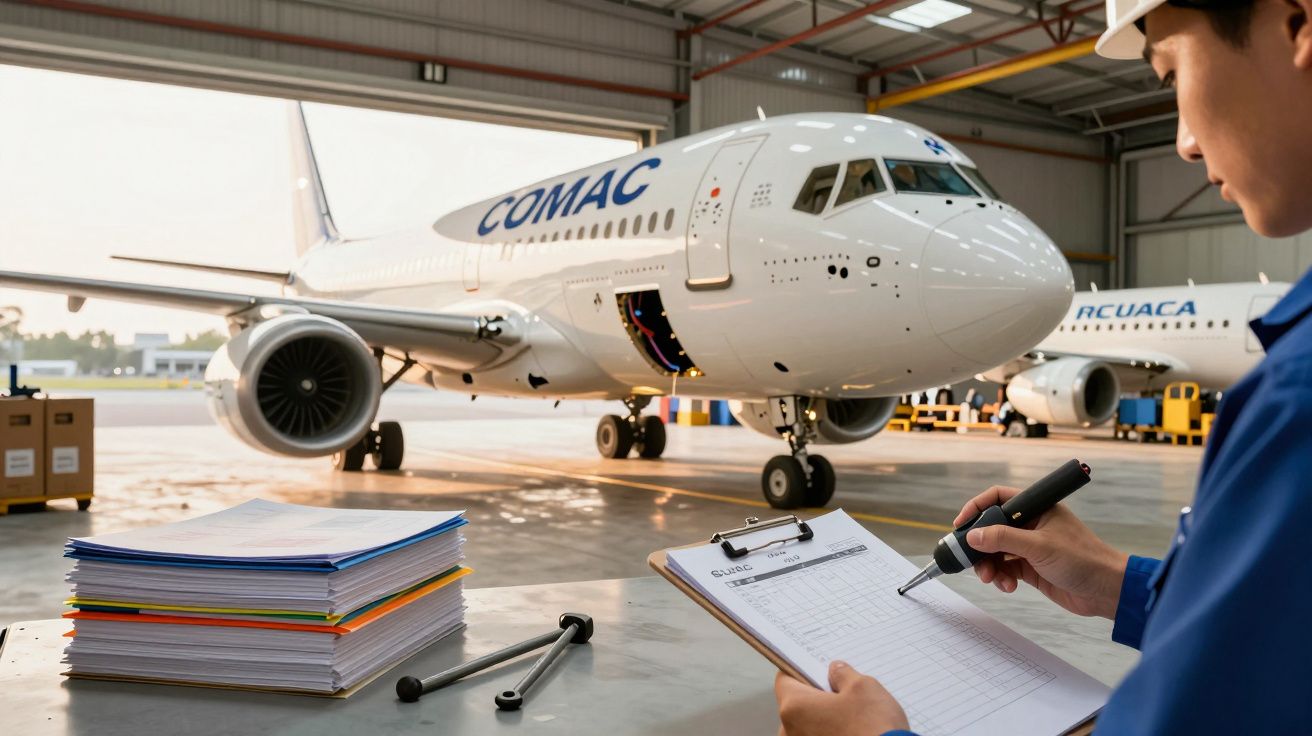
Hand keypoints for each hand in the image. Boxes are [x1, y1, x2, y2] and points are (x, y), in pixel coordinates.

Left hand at [775, 660, 908, 735]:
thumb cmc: (873, 730)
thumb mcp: (863, 687)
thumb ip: (843, 675)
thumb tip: (836, 671)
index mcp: (794, 707)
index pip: (785, 679)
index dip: (803, 671)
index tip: (818, 670)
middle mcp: (790, 731)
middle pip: (797, 704)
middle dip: (818, 697)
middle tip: (843, 693)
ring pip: (808, 726)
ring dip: (825, 719)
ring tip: (854, 717)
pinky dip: (832, 735)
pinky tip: (855, 732)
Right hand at [955, 485, 1129, 618]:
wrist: (1106, 591)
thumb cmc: (1083, 559)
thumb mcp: (1040, 546)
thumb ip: (1004, 539)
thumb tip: (972, 536)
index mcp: (1036, 508)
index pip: (998, 498)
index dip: (977, 507)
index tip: (961, 524)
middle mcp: (1031, 525)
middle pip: (992, 528)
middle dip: (980, 546)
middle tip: (970, 560)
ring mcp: (1030, 547)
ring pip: (996, 551)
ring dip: (989, 565)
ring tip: (992, 579)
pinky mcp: (1031, 568)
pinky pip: (1006, 569)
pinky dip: (1001, 578)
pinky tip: (1008, 587)